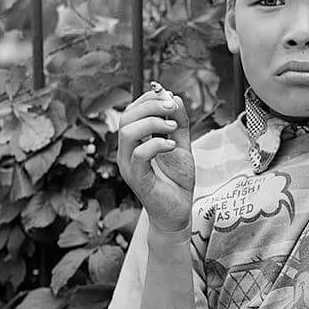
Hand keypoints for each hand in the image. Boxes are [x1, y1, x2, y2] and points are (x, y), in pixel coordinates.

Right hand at [116, 86, 194, 233]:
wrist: (179, 211)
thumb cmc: (176, 180)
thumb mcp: (181, 146)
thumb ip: (179, 124)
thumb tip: (175, 97)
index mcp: (135, 141)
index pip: (132, 111)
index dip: (148, 99)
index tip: (169, 98)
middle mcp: (127, 151)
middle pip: (126, 117)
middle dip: (150, 106)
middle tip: (172, 107)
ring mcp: (129, 165)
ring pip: (127, 132)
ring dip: (152, 123)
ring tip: (173, 127)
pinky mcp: (137, 178)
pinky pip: (139, 155)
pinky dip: (156, 145)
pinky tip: (172, 146)